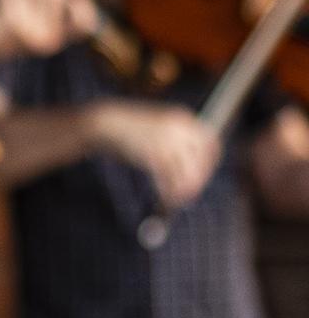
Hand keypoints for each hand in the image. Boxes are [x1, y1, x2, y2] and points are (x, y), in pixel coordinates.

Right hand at [90, 101, 219, 207]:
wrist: (106, 122)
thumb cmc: (129, 129)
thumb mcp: (159, 128)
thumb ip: (176, 141)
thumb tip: (190, 165)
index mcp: (184, 119)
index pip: (211, 143)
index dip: (209, 163)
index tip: (202, 176)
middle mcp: (181, 129)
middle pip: (202, 160)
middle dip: (198, 179)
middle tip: (190, 193)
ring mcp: (168, 141)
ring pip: (187, 172)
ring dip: (184, 189)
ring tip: (176, 199)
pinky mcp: (154, 153)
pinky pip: (169, 178)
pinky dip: (169, 191)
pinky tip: (166, 197)